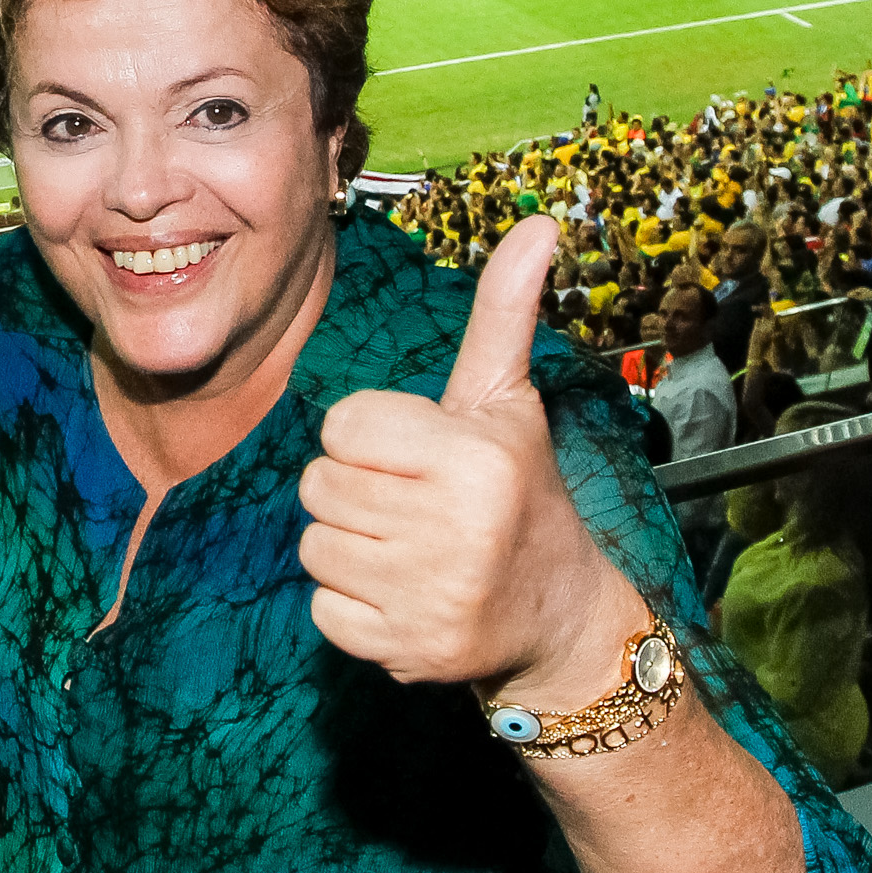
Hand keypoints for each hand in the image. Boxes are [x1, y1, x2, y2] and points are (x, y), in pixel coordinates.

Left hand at [297, 218, 645, 710]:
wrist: (558, 618)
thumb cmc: (518, 491)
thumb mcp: (506, 401)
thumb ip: (502, 312)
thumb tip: (537, 222)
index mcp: (474, 456)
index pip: (343, 424)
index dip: (371, 437)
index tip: (418, 456)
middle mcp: (454, 528)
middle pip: (318, 484)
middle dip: (355, 489)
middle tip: (413, 505)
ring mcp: (428, 595)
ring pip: (313, 544)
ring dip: (348, 545)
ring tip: (409, 548)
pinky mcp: (404, 650)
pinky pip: (320, 607)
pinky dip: (350, 602)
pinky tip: (401, 593)